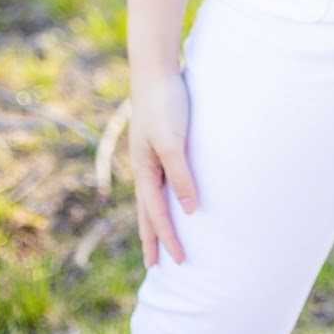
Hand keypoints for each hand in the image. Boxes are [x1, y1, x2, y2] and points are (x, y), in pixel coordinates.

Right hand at [128, 66, 197, 266]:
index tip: (178, 261)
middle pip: (147, 210)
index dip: (167, 238)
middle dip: (152, 237)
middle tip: (154, 265)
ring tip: (158, 234)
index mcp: (144, 170)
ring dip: (154, 218)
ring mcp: (148, 153)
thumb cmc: (165, 104)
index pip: (156, 214)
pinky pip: (159, 177)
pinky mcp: (157, 141)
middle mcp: (143, 165)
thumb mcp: (173, 142)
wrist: (156, 69)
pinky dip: (162, 194)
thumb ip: (181, 176)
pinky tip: (168, 192)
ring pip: (151, 194)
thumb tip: (190, 210)